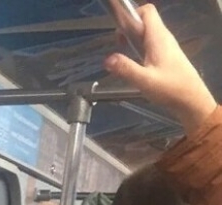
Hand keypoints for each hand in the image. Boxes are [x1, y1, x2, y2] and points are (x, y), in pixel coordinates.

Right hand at [104, 5, 216, 134]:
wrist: (191, 99)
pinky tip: (138, 67)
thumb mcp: (144, 81)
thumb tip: (107, 59)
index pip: (147, 11)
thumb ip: (125, 69)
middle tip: (120, 47)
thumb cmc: (170, 88)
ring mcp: (167, 46)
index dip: (132, 15)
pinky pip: (152, 45)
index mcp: (158, 37)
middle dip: (130, 30)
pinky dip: (142, 50)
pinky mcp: (168, 56)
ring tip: (126, 58)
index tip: (121, 33)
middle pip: (146, 22)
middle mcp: (164, 37)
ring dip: (135, 41)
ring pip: (148, 34)